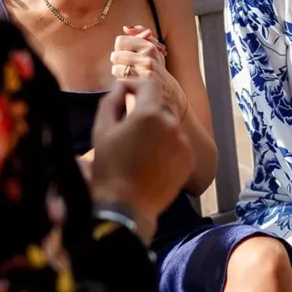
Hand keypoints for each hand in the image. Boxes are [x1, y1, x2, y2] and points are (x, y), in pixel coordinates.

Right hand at [89, 79, 191, 239]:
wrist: (126, 206)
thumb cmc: (109, 167)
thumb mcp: (102, 129)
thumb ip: (111, 100)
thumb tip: (121, 85)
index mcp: (149, 113)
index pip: (149, 85)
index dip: (135, 85)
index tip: (125, 92)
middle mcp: (172, 125)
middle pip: (159, 106)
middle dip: (144, 111)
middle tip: (128, 127)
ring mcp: (183, 143)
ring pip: (169, 126)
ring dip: (156, 130)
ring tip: (139, 148)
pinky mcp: (189, 160)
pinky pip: (178, 145)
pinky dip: (166, 147)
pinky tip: (151, 160)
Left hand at [112, 26, 185, 119]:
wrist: (169, 94)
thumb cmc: (157, 70)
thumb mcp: (153, 50)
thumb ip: (140, 35)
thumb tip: (126, 28)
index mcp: (149, 46)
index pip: (120, 41)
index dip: (121, 49)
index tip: (128, 55)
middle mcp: (148, 57)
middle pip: (115, 55)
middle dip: (119, 62)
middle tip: (130, 67)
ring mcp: (144, 71)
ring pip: (115, 69)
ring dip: (120, 74)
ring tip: (131, 77)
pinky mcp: (140, 85)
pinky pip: (119, 81)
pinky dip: (123, 84)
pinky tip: (132, 85)